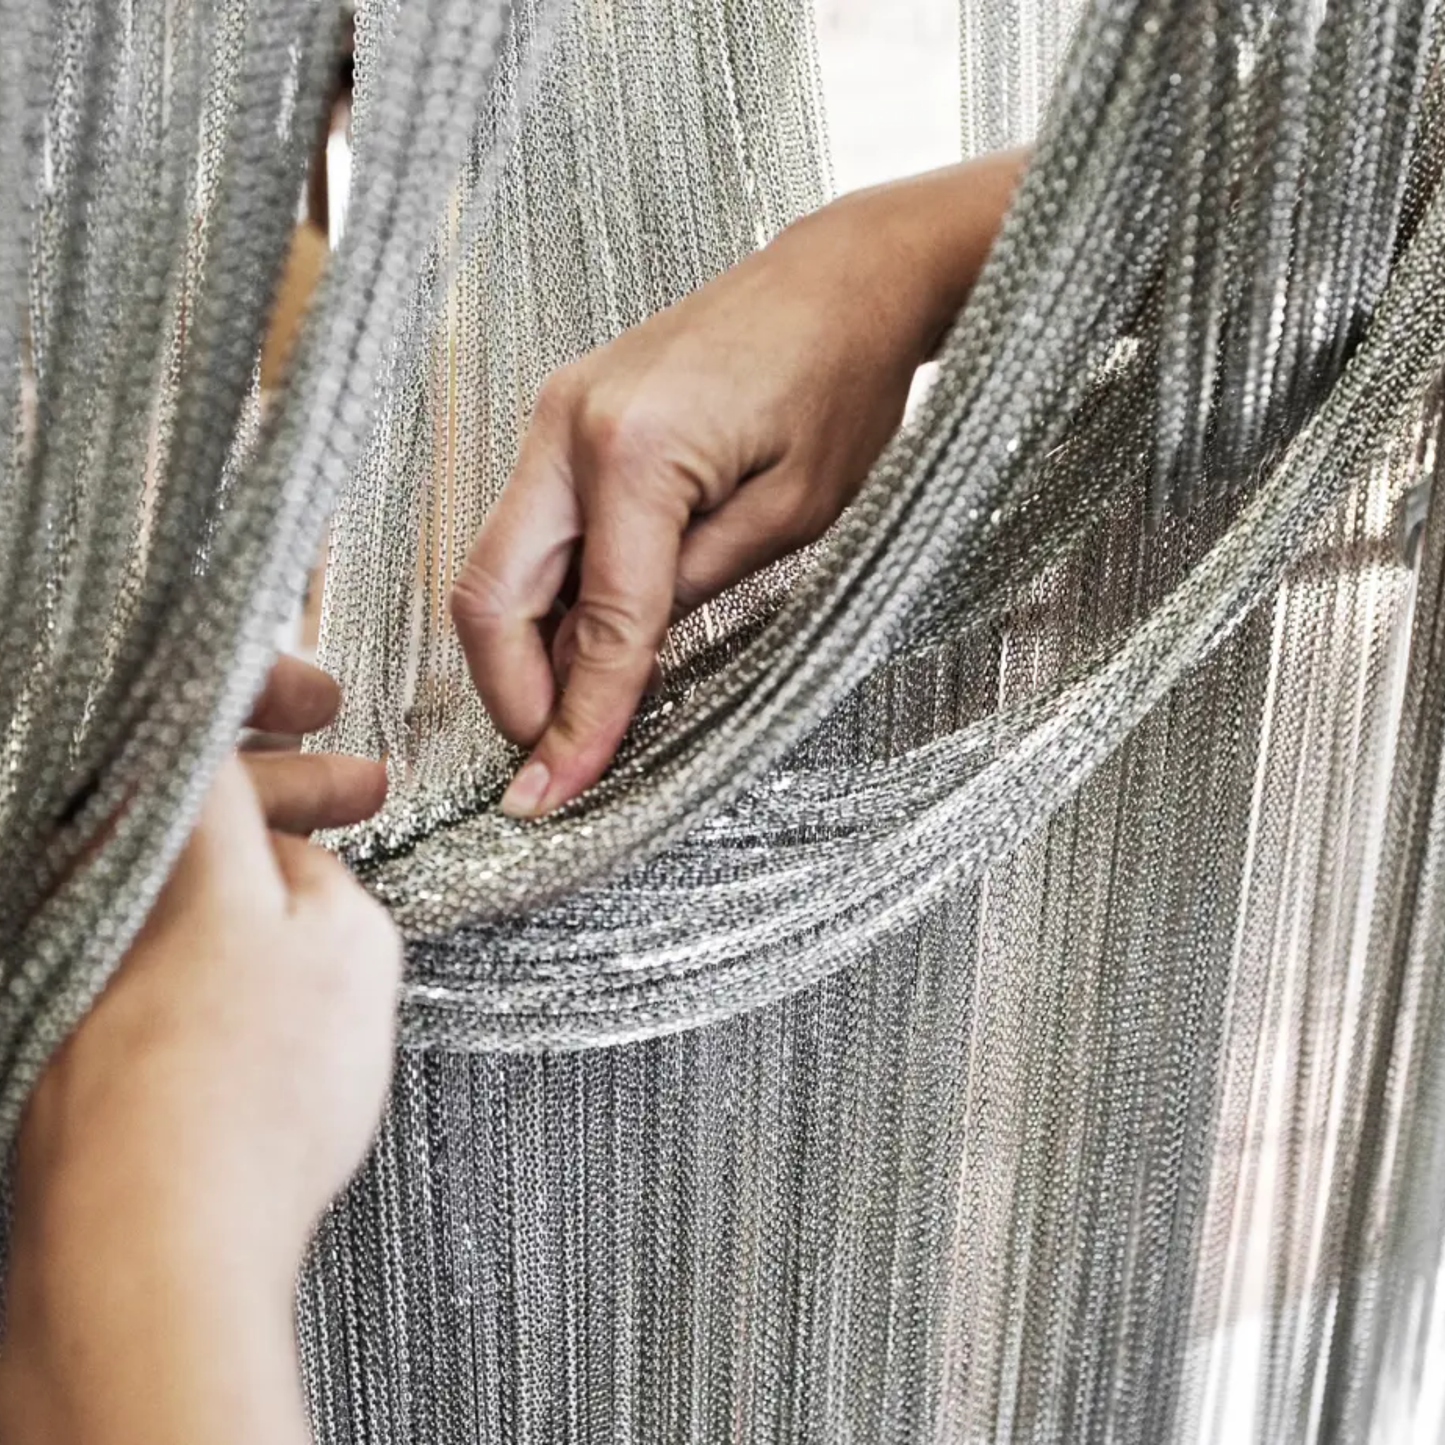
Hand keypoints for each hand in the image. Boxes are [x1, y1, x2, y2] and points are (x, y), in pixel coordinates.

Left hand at [0, 679, 399, 1444]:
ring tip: (329, 883)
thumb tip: (293, 863)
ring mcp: (75, 958)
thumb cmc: (250, 1096)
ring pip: (171, 866)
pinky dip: (212, 921)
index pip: (203, 721)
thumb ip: (324, 874)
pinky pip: (150, 934)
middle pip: (188, 792)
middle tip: (363, 790)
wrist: (147, 1244)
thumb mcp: (349, 946)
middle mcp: (97, 887)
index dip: (269, 690)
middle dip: (286, 780)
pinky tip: (265, 964)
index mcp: (164, 844)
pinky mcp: (73, 1026)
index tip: (326, 698)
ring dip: (253, 854)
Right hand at [452, 151, 1026, 816]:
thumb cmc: (842, 384)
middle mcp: (566, 426)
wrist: (842, 279)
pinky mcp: (565, 419)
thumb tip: (614, 673)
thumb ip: (690, 596)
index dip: (576, 723)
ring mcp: (554, 415)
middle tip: (550, 759)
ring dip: (525, 650)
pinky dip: (547, 599)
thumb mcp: (791, 517)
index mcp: (633, 451)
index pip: (595, 625)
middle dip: (511, 694)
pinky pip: (530, 530)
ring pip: (499, 566)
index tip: (554, 795)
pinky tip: (591, 640)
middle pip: (489, 594)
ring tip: (580, 709)